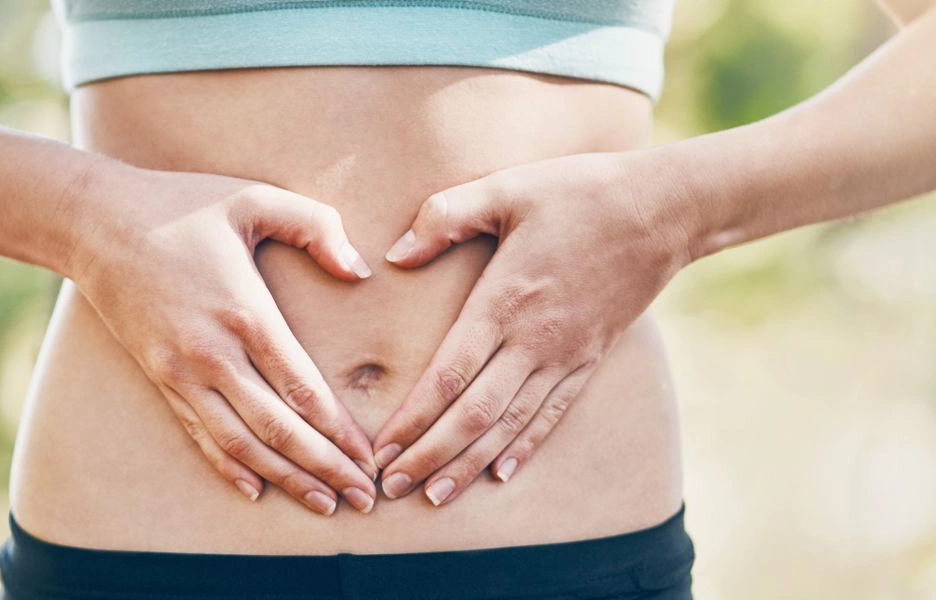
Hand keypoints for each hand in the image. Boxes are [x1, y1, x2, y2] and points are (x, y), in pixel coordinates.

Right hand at [69, 165, 379, 514]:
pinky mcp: (160, 379)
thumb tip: (360, 271)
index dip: (341, 433)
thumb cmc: (181, 205)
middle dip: (325, 469)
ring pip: (240, 444)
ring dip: (285, 479)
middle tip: (364, 500)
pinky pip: (200, 434)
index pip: (303, 390)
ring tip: (323, 505)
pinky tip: (255, 491)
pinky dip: (229, 467)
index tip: (370, 461)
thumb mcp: (254, 197)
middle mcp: (213, 355)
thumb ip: (316, 227)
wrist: (95, 223)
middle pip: (278, 430)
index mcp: (246, 313)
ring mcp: (182, 373)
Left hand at [370, 152, 693, 505]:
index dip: (413, 419)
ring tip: (434, 496)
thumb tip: (394, 255)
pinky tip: (500, 475)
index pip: (449, 375)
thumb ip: (444, 217)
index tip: (381, 449)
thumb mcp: (505, 188)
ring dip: (469, 464)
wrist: (665, 209)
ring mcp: (565, 355)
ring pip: (510, 426)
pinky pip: (553, 415)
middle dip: (429, 456)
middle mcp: (533, 340)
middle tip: (390, 487)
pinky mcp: (590, 358)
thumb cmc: (578, 191)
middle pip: (474, 415)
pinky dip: (524, 448)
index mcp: (505, 300)